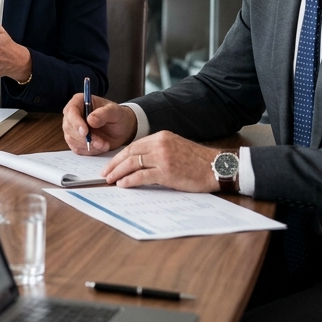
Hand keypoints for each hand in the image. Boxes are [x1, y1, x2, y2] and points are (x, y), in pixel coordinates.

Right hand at [62, 94, 136, 153]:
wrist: (122, 129)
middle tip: (99, 142)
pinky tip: (101, 147)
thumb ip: (104, 114)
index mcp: (79, 102)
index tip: (85, 132)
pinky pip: (77, 148)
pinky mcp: (76, 141)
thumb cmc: (118, 116)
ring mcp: (73, 129)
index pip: (71, 111)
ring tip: (104, 145)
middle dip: (83, 138)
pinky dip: (90, 151)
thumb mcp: (115, 112)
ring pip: (72, 139)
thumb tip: (90, 120)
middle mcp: (73, 115)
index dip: (76, 122)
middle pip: (68, 127)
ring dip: (88, 145)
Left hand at [100, 131, 219, 191]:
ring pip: (132, 164)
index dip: (119, 156)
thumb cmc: (198, 161)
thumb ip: (157, 150)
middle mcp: (159, 144)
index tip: (111, 164)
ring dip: (118, 173)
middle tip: (104, 173)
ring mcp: (162, 157)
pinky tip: (123, 184)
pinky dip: (129, 180)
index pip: (133, 145)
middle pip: (129, 153)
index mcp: (161, 136)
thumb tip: (138, 162)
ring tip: (110, 180)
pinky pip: (141, 176)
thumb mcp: (175, 147)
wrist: (217, 167)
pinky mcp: (166, 171)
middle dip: (114, 164)